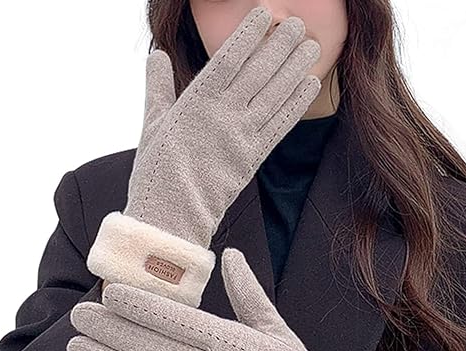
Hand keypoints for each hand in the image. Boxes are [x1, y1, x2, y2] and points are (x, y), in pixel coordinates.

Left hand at [67, 247, 418, 350]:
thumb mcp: (276, 328)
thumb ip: (248, 293)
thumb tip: (231, 255)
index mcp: (230, 340)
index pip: (172, 318)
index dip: (136, 306)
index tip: (107, 294)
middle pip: (149, 346)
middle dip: (109, 329)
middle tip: (76, 316)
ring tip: (76, 347)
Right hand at [86, 6, 321, 306]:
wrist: (170, 216)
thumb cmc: (157, 172)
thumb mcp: (151, 125)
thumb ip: (157, 88)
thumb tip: (155, 56)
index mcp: (195, 102)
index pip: (228, 59)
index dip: (249, 35)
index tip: (267, 15)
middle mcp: (222, 115)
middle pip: (258, 73)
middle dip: (281, 46)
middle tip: (301, 24)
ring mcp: (241, 137)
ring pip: (274, 96)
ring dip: (296, 70)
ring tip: (313, 47)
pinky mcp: (253, 159)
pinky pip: (279, 127)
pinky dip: (296, 105)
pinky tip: (309, 86)